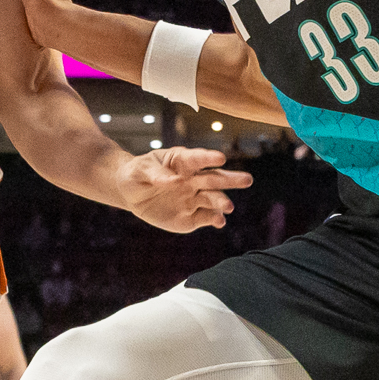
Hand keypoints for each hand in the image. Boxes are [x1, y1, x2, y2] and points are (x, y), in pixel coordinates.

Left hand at [110, 145, 251, 232]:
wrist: (131, 194)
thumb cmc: (137, 174)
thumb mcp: (140, 170)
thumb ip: (156, 174)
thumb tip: (174, 181)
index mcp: (182, 161)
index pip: (197, 158)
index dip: (209, 158)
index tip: (220, 159)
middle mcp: (193, 179)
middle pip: (214, 178)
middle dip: (231, 179)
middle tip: (247, 180)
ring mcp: (194, 198)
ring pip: (212, 199)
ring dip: (221, 202)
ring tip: (228, 207)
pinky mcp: (191, 217)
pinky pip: (205, 218)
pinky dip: (214, 220)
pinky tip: (219, 221)